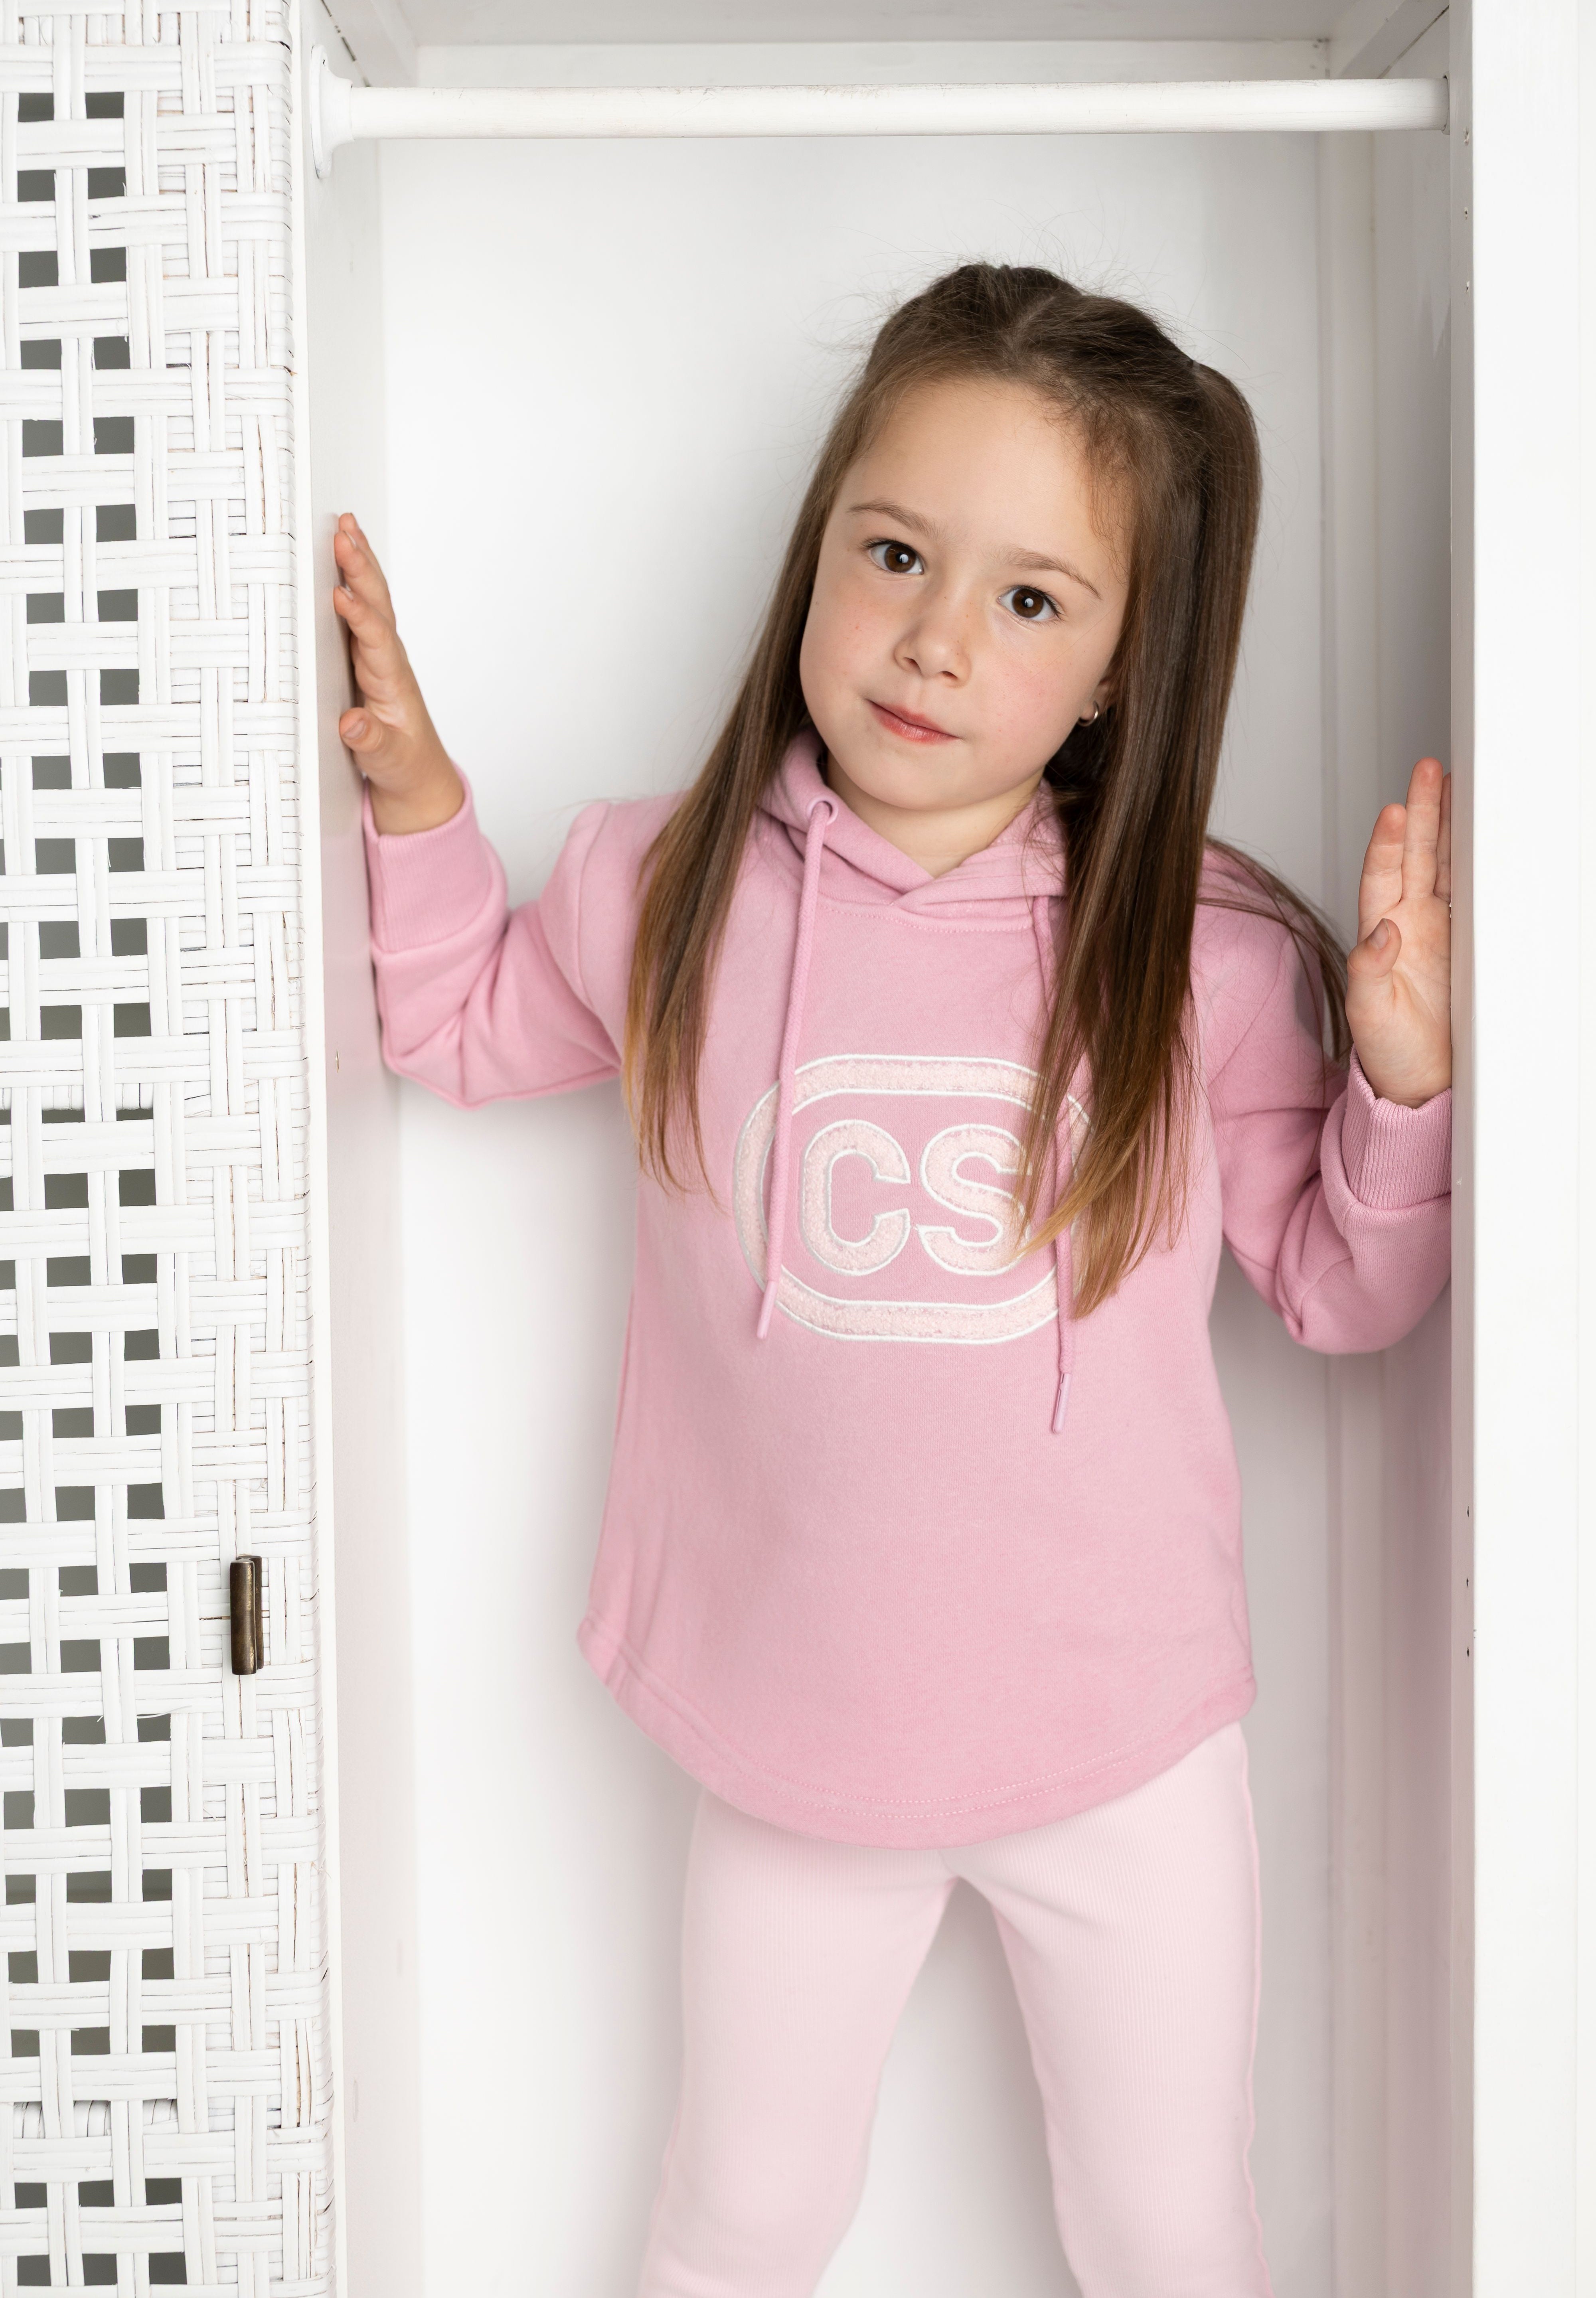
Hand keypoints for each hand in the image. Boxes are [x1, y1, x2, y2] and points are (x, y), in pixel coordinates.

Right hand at [332, 513, 463, 834]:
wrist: (416, 774)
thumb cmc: (403, 765)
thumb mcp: (389, 762)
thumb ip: (372, 743)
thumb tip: (352, 723)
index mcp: (393, 683)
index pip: (377, 641)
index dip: (360, 618)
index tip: (341, 595)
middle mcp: (387, 661)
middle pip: (376, 607)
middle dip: (361, 570)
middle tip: (344, 533)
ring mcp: (376, 655)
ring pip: (370, 601)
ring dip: (358, 564)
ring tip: (345, 526)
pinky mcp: (363, 657)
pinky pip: (358, 610)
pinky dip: (350, 580)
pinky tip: (341, 555)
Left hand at [1346, 757, 1450, 1106]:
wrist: (1426, 1083)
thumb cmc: (1391, 1053)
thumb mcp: (1371, 1016)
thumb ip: (1368, 973)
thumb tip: (1377, 934)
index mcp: (1381, 935)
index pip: (1382, 878)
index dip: (1387, 844)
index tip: (1394, 810)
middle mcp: (1408, 924)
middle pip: (1414, 855)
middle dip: (1422, 811)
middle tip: (1430, 769)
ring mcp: (1439, 929)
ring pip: (1443, 863)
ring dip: (1446, 824)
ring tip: (1453, 783)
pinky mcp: (1467, 940)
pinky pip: (1471, 889)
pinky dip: (1475, 858)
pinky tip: (1481, 833)